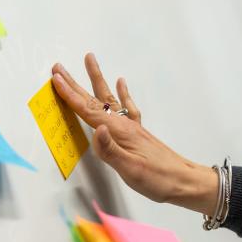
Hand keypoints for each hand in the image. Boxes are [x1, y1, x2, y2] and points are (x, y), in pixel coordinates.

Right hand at [52, 54, 218, 214]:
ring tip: (90, 60)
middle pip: (94, 100)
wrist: (185, 181)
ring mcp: (132, 126)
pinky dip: (122, 92)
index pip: (88, 110)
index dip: (69, 95)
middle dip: (75, 84)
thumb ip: (110, 150)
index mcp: (119, 132)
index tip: (55, 78)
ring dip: (97, 79)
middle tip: (59, 67)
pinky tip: (121, 82)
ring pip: (109, 97)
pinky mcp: (139, 132)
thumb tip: (95, 129)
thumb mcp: (130, 169)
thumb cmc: (158, 179)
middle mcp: (124, 124)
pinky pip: (127, 106)